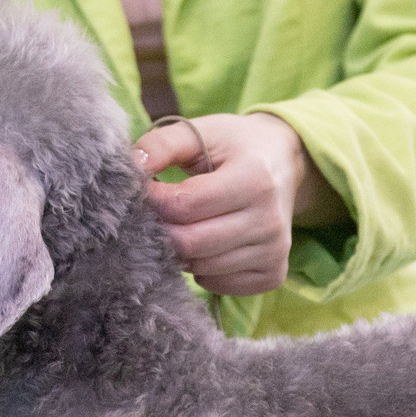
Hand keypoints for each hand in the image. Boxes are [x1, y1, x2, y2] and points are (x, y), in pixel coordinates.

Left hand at [132, 113, 343, 296]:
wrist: (285, 163)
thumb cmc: (236, 146)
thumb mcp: (201, 132)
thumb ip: (162, 144)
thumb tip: (130, 167)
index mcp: (254, 179)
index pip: (185, 205)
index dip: (153, 201)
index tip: (144, 190)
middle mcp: (269, 221)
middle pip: (191, 243)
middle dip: (162, 230)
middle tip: (156, 214)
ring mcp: (274, 252)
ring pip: (201, 268)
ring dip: (181, 251)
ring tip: (184, 224)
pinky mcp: (273, 274)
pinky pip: (218, 284)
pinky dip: (202, 268)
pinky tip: (207, 243)